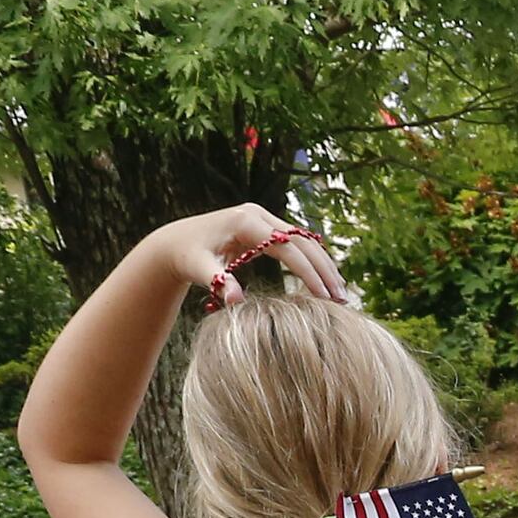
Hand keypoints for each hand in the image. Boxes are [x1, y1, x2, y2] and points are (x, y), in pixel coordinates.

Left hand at [174, 207, 354, 309]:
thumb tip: (237, 302)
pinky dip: (313, 262)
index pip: (288, 247)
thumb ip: (219, 283)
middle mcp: (258, 214)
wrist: (175, 242)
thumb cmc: (186, 257)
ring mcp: (264, 218)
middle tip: (342, 299)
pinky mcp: (266, 227)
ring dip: (324, 266)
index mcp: (245, 221)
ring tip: (340, 293)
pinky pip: (297, 244)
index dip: (309, 273)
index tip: (324, 298)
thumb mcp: (199, 270)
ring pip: (305, 242)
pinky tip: (326, 282)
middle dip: (324, 270)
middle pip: (303, 242)